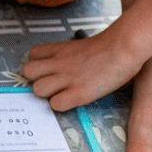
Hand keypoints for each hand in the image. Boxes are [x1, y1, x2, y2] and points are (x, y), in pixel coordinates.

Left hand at [22, 27, 143, 110]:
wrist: (123, 47)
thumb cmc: (110, 47)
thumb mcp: (82, 46)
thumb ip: (70, 55)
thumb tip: (69, 64)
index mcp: (59, 49)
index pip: (32, 54)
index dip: (39, 63)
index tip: (49, 69)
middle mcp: (58, 63)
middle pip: (28, 72)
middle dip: (37, 79)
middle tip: (53, 84)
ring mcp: (66, 78)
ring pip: (38, 89)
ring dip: (48, 94)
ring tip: (63, 93)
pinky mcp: (78, 93)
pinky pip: (56, 104)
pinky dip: (62, 105)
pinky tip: (73, 100)